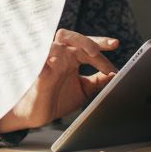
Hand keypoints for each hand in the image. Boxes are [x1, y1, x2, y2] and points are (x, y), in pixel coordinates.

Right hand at [0, 29, 118, 131]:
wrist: (34, 115)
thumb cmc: (56, 100)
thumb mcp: (83, 91)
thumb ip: (98, 82)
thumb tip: (115, 75)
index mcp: (71, 58)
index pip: (88, 48)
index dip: (103, 49)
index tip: (116, 60)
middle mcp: (60, 55)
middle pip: (74, 36)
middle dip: (91, 40)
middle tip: (108, 47)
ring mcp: (48, 60)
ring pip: (60, 38)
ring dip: (79, 42)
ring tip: (93, 53)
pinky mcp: (37, 70)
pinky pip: (43, 55)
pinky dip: (53, 54)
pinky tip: (65, 58)